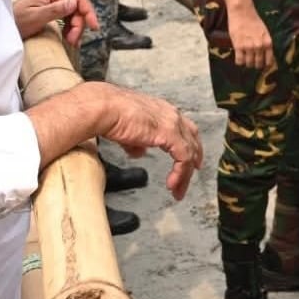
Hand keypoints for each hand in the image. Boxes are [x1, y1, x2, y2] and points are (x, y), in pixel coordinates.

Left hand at [13, 0, 96, 45]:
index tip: (94, 27)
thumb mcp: (35, 17)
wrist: (3, 28)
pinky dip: (71, 28)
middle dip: (80, 24)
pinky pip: (68, 17)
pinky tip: (69, 37)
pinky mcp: (52, 9)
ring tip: (71, 41)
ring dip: (76, 28)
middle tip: (74, 41)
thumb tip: (74, 2)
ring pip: (75, 13)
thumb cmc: (16, 22)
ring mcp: (53, 1)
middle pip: (78, 6)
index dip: (88, 12)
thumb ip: (55, 9)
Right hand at [96, 85, 203, 199]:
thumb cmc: (110, 114)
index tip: (190, 161)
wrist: (104, 108)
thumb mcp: (127, 132)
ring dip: (185, 174)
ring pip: (189, 152)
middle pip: (192, 139)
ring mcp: (172, 123)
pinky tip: (171, 184)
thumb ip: (136, 143)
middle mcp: (170, 114)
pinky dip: (180, 173)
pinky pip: (182, 157)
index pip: (183, 128)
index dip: (189, 145)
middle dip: (193, 159)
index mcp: (161, 110)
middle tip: (191, 175)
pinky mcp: (169, 133)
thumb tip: (139, 152)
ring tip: (178, 190)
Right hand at [227, 6, 274, 69]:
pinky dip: (239, 61)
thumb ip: (265, 44)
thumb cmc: (254, 21)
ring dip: (247, 63)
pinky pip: (239, 61)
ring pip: (249, 64)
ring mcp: (249, 47)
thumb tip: (266, 56)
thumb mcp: (264, 32)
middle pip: (258, 64)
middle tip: (252, 62)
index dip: (265, 65)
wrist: (242, 12)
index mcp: (268, 43)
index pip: (269, 61)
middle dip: (255, 65)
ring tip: (245, 58)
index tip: (262, 66)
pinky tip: (239, 57)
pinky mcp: (238, 46)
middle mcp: (260, 46)